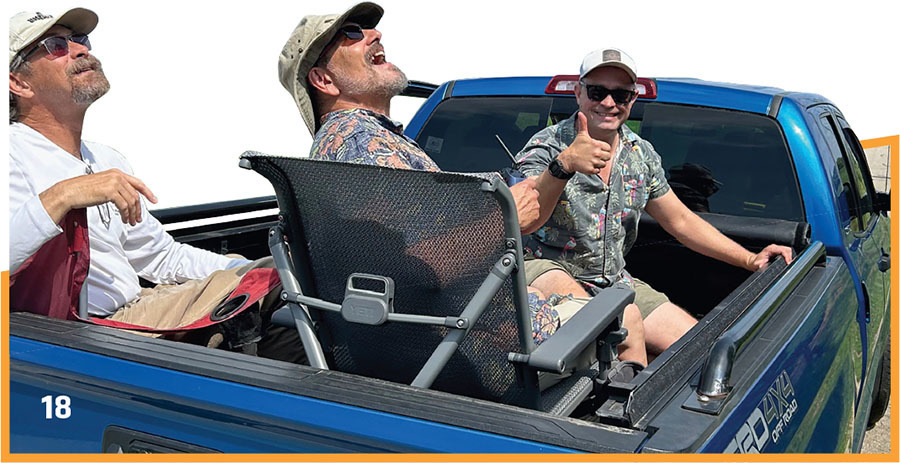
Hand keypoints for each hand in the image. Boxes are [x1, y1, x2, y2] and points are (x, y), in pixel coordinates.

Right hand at [40, 169, 157, 225]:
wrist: (69, 192)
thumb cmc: (83, 190)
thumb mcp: (103, 185)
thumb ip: (116, 188)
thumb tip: (128, 199)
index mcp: (116, 173)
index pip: (138, 183)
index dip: (148, 192)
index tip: (154, 200)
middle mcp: (117, 176)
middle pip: (135, 195)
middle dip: (138, 209)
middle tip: (138, 219)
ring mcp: (114, 182)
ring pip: (131, 201)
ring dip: (132, 214)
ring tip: (131, 221)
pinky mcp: (110, 191)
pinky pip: (124, 206)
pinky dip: (126, 214)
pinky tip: (125, 219)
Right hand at [510, 177, 540, 232]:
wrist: (506, 220)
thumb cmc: (504, 207)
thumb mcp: (506, 192)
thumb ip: (514, 189)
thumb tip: (514, 189)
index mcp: (524, 187)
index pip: (532, 181)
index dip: (529, 185)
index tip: (528, 186)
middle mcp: (532, 194)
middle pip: (534, 193)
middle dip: (529, 197)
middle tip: (521, 202)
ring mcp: (535, 204)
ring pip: (534, 204)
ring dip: (529, 206)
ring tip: (520, 210)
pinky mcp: (536, 214)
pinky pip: (534, 213)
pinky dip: (530, 214)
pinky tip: (522, 216)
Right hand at [556, 111, 611, 174]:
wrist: (568, 159)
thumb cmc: (576, 146)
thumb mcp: (581, 134)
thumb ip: (583, 124)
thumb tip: (580, 113)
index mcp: (597, 144)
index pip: (608, 148)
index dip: (603, 149)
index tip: (596, 150)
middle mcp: (597, 153)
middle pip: (607, 157)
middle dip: (602, 157)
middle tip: (593, 156)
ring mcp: (594, 162)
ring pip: (603, 164)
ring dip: (598, 163)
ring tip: (591, 160)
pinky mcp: (591, 169)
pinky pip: (598, 171)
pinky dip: (594, 169)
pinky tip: (589, 165)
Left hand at [746, 244, 793, 270]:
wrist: (753, 262)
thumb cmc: (755, 263)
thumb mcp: (757, 265)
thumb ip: (760, 265)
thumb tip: (762, 266)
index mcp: (770, 249)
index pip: (782, 250)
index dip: (787, 257)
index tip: (788, 263)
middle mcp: (774, 248)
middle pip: (787, 249)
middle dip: (789, 257)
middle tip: (789, 264)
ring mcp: (776, 249)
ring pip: (787, 250)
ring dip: (789, 256)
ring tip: (789, 263)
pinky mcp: (778, 251)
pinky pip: (786, 252)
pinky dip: (788, 257)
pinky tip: (787, 261)